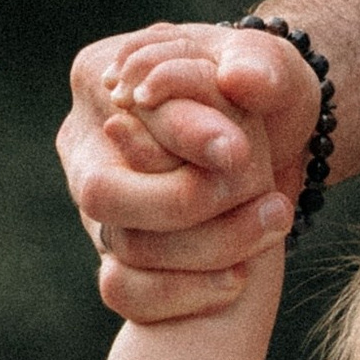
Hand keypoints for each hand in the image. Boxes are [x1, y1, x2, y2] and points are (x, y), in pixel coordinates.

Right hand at [59, 21, 320, 321]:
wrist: (271, 140)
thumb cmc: (261, 89)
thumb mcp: (270, 66)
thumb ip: (260, 67)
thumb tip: (240, 80)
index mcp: (100, 76)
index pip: (123, 114)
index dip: (183, 135)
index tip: (240, 152)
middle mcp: (84, 146)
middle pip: (103, 193)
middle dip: (184, 201)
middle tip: (265, 200)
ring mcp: (93, 204)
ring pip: (124, 246)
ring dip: (205, 247)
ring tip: (275, 221)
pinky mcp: (114, 255)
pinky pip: (126, 291)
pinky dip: (182, 293)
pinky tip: (238, 280)